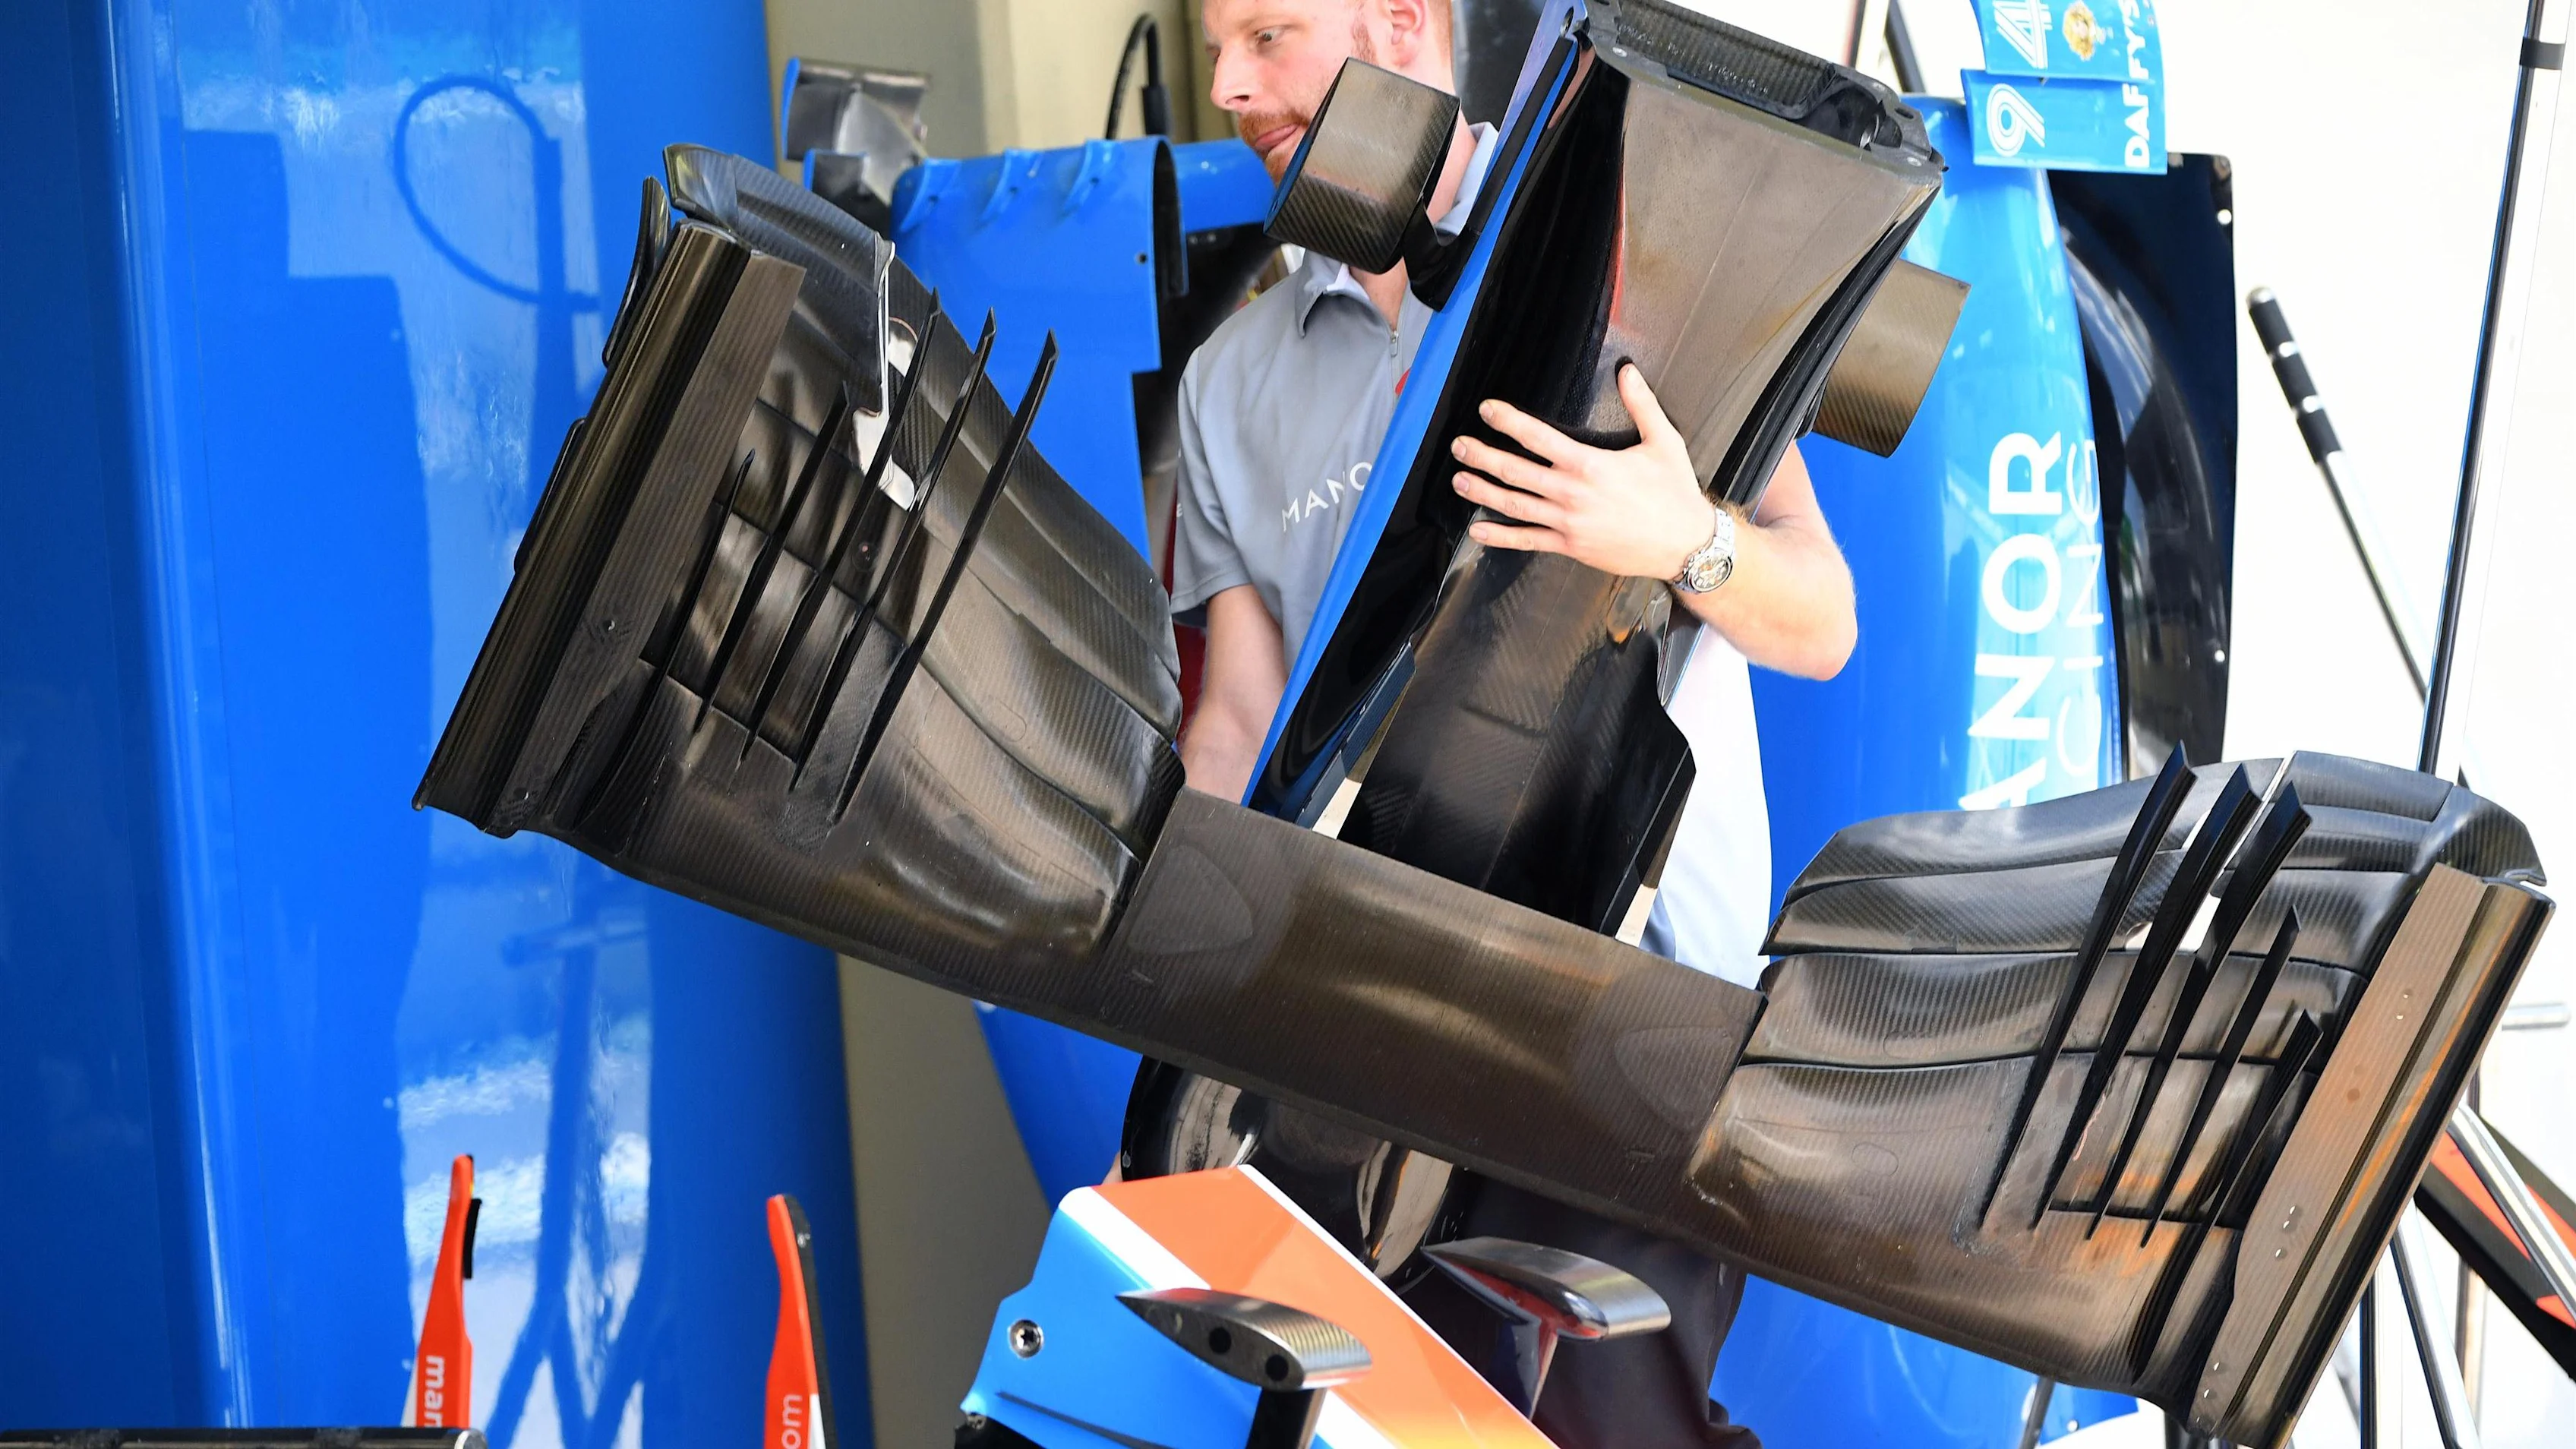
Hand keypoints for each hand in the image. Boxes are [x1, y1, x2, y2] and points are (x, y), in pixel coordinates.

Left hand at [1449, 363, 1719, 580]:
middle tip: (1459, 444)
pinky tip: (1477, 532)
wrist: (1684, 543)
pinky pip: (1528, 541)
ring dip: (1483, 492)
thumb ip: (1642, 404)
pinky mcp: (1570, 546)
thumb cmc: (1674, 492)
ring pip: (1515, 505)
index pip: (1538, 436)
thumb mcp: (1664, 441)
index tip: (1487, 410)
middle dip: (1483, 456)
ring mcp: (1568, 523)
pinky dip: (1500, 538)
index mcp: (1590, 464)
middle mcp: (1572, 493)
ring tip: (1458, 480)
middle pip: (1516, 471)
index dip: (1508, 421)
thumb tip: (1627, 371)